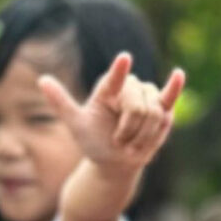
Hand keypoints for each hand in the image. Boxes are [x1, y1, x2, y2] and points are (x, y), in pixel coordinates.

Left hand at [40, 52, 184, 175]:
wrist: (115, 161)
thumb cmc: (94, 141)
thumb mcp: (76, 124)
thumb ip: (61, 102)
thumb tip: (41, 79)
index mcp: (108, 89)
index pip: (115, 78)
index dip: (119, 70)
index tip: (124, 58)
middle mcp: (128, 88)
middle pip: (137, 106)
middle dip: (129, 129)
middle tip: (120, 141)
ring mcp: (147, 97)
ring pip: (153, 113)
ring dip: (142, 135)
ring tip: (132, 142)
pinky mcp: (164, 108)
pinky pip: (170, 97)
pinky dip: (176, 86)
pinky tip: (179, 75)